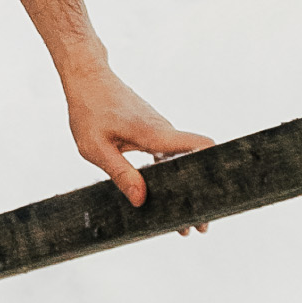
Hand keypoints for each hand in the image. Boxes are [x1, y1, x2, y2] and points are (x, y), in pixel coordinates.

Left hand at [66, 64, 215, 235]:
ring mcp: (158, 130)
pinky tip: (166, 193)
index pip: (199, 146)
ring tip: (184, 218)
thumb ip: (120, 173)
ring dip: (183, 186)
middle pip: (192, 161)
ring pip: (179, 160)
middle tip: (200, 225)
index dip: (212, 167)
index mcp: (154, 133)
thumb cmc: (88, 109)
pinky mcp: (151, 131)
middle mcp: (162, 130)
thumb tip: (141, 200)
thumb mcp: (96, 147)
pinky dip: (170, 174)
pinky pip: (166, 154)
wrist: (86, 77)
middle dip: (197, 193)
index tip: (215, 194)